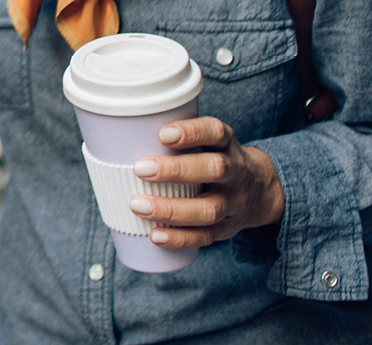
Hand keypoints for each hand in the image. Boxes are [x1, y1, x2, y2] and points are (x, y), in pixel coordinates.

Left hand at [128, 116, 284, 247]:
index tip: (163, 134)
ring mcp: (233, 203)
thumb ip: (171, 138)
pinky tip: (155, 235)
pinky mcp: (226, 228)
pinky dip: (180, 238)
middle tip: (141, 169)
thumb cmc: (212, 158)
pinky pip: (206, 236)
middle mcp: (235, 172)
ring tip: (137, 205)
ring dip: (172, 209)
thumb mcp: (205, 141)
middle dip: (177, 170)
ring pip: (209, 208)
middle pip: (214, 169)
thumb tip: (111, 134)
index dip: (192, 132)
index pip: (216, 132)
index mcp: (226, 144)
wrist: (260, 191)